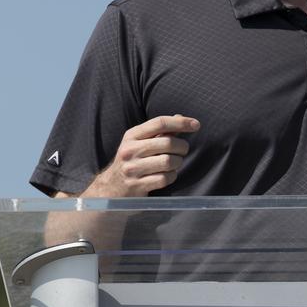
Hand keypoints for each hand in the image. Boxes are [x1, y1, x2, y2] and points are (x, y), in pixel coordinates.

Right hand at [83, 115, 199, 197]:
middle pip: (168, 142)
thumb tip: (180, 117)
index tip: (196, 125)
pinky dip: (171, 176)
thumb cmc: (131, 162)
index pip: (159, 122)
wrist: (110, 189)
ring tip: (174, 163)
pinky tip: (167, 175)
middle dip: (182, 147)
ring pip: (169, 161)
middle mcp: (130, 150)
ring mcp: (133, 169)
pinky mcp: (138, 185)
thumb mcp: (139, 143)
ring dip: (177, 163)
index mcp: (132, 135)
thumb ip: (160, 132)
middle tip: (182, 150)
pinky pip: (165, 178)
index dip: (180, 122)